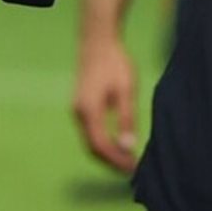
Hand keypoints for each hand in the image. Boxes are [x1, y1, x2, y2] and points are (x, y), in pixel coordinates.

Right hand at [72, 34, 140, 174]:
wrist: (97, 41)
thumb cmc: (115, 63)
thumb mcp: (126, 90)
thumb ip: (126, 119)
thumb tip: (128, 147)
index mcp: (89, 110)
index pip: (101, 145)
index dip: (117, 160)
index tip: (134, 169)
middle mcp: (78, 112)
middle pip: (92, 147)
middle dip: (111, 161)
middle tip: (133, 168)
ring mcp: (77, 109)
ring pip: (89, 141)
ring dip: (107, 153)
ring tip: (128, 159)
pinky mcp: (80, 106)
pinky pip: (89, 132)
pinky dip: (102, 143)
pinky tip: (118, 143)